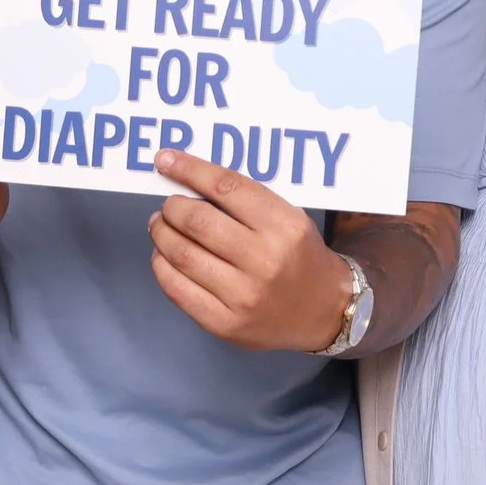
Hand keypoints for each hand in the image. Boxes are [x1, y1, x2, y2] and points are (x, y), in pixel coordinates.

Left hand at [148, 150, 350, 350]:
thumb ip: (245, 201)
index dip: (189, 170)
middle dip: (171, 208)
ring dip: (161, 234)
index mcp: (284, 226)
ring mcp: (243, 296)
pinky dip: (161, 266)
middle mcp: (265, 260)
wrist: (325, 311)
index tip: (166, 160)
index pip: (226, 187)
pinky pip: (177, 290)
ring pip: (181, 255)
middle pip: (196, 222)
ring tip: (161, 227)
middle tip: (168, 205)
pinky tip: (164, 256)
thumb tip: (188, 182)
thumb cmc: (300, 257)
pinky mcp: (225, 324)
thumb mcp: (289, 218)